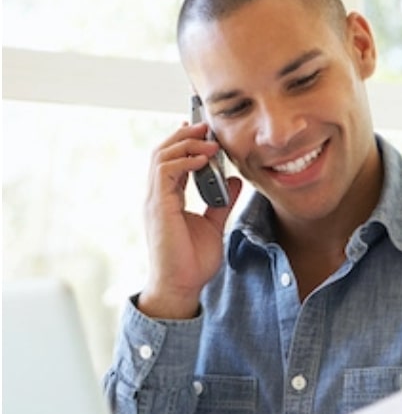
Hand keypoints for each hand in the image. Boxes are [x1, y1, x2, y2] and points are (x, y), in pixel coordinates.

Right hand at [139, 121, 241, 318]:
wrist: (181, 287)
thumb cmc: (193, 262)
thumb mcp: (214, 225)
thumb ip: (222, 202)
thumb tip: (234, 180)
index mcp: (167, 199)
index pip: (171, 161)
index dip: (185, 143)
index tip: (203, 131)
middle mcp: (157, 196)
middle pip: (162, 152)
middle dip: (184, 135)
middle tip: (206, 126)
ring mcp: (154, 201)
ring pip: (161, 157)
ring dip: (186, 144)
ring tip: (208, 139)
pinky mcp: (158, 207)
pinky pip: (166, 172)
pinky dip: (184, 161)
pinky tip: (204, 160)